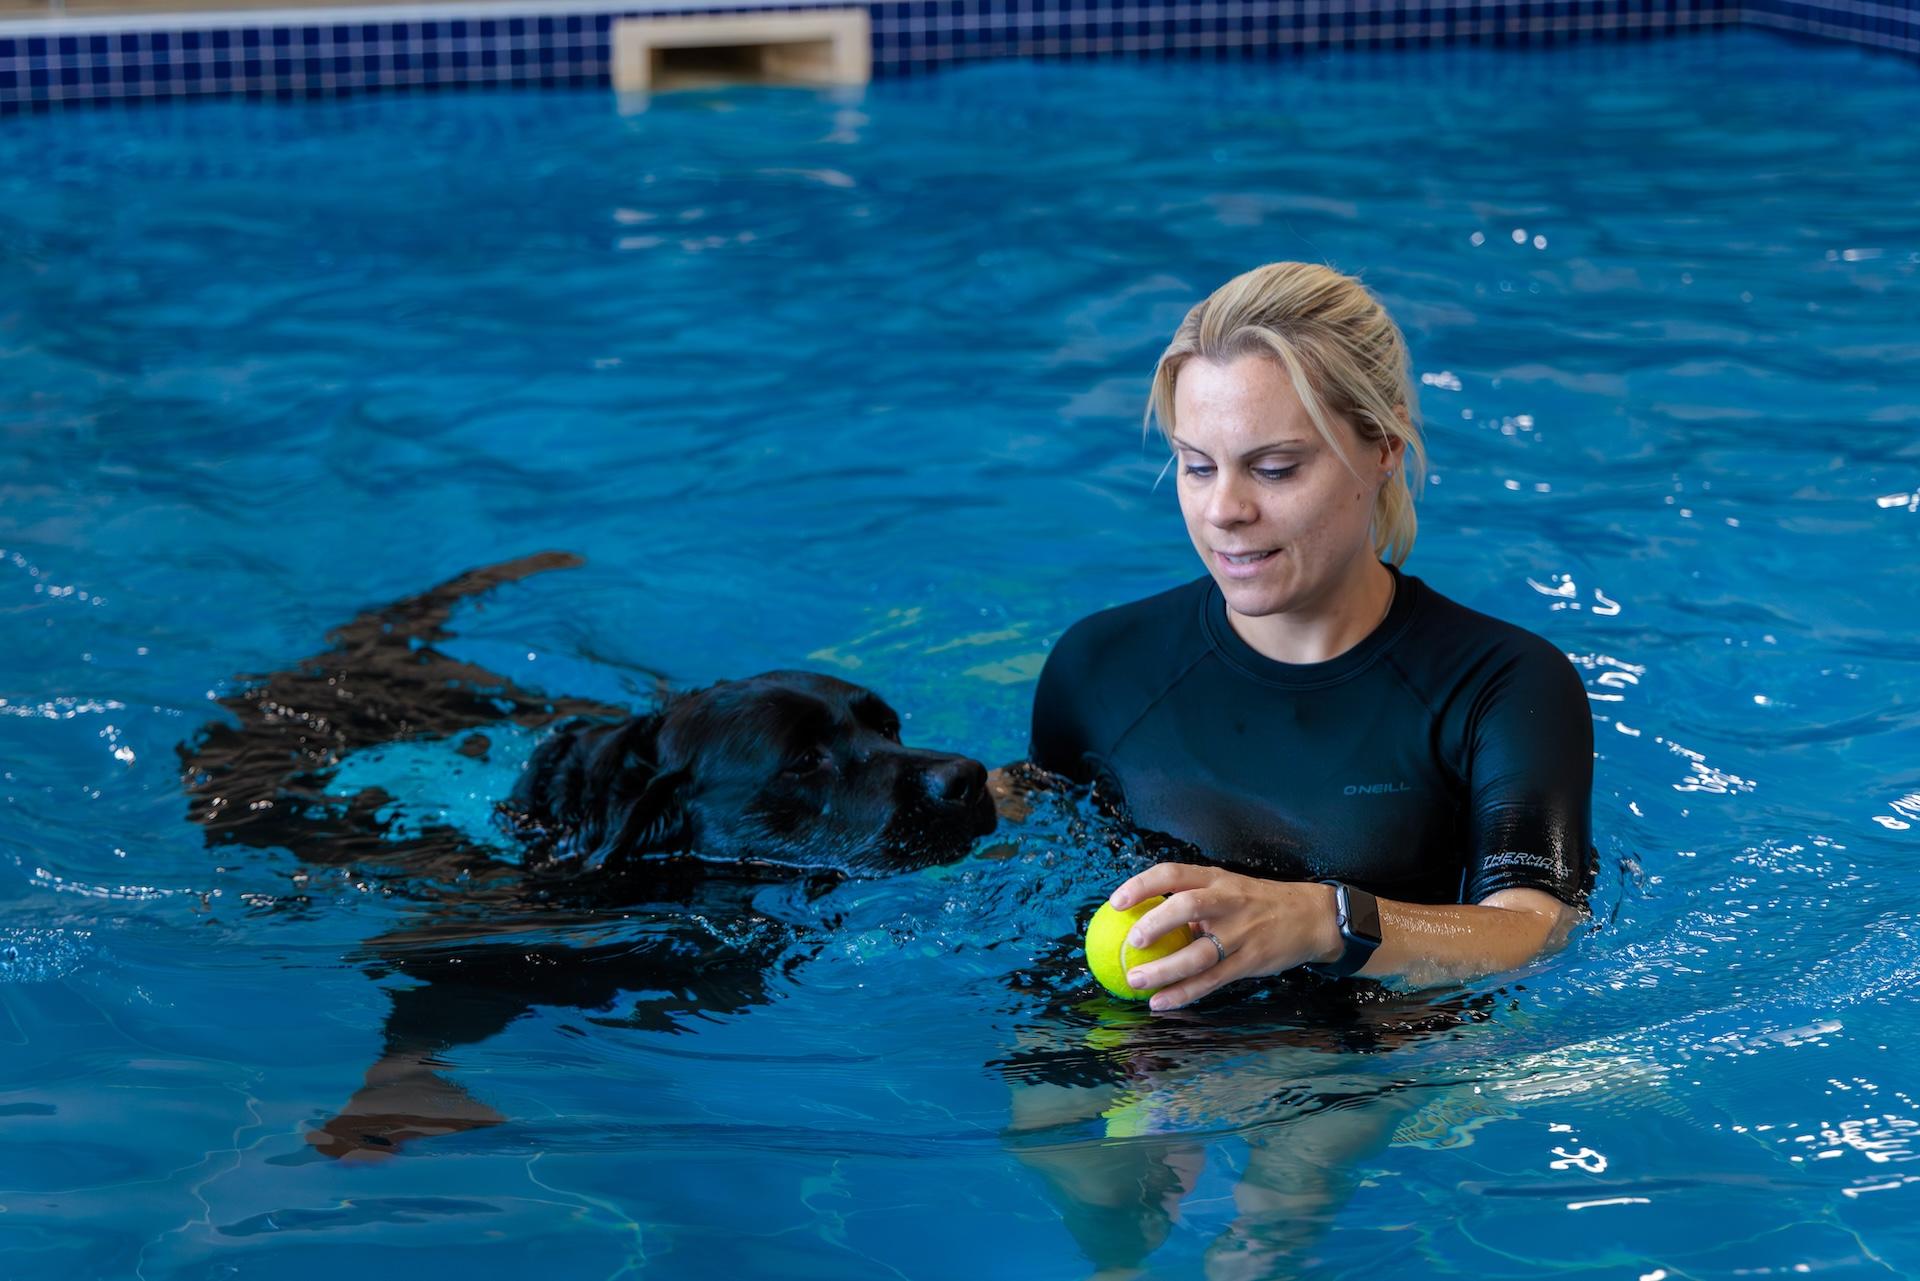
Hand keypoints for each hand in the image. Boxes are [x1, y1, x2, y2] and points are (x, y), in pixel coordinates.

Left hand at [1107, 863, 1343, 1010]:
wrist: (1311, 918)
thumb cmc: (1257, 904)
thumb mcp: (1228, 890)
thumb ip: (1192, 903)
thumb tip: (1143, 921)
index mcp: (1216, 878)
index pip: (1172, 873)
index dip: (1141, 886)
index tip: (1115, 903)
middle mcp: (1227, 902)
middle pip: (1186, 906)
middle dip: (1155, 924)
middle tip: (1131, 943)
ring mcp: (1241, 933)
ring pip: (1198, 954)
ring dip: (1163, 971)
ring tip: (1135, 982)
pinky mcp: (1250, 962)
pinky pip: (1211, 981)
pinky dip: (1184, 993)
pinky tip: (1161, 1002)